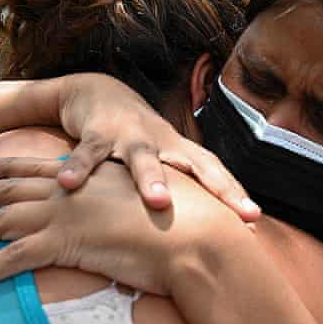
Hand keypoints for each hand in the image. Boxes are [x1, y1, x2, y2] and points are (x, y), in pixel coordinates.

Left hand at [0, 161, 240, 292]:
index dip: (12, 167)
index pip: (42, 169)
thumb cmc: (183, 221)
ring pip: (1, 224)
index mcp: (88, 180)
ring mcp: (62, 216)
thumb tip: (130, 217)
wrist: (192, 230)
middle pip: (10, 193)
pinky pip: (12, 260)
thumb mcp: (150, 205)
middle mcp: (69, 193)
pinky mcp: (62, 244)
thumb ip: (130, 208)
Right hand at [56, 74, 259, 220]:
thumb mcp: (160, 159)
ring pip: (143, 157)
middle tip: (231, 214)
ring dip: (151, 177)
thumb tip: (201, 233)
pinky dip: (79, 168)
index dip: (234, 193)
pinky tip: (68, 185)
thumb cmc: (136, 138)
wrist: (96, 90)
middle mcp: (162, 142)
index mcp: (179, 151)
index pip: (214, 172)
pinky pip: (88, 153)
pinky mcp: (96, 131)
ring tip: (158, 201)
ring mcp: (130, 135)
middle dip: (214, 188)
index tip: (254, 218)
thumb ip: (178, 190)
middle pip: (192, 165)